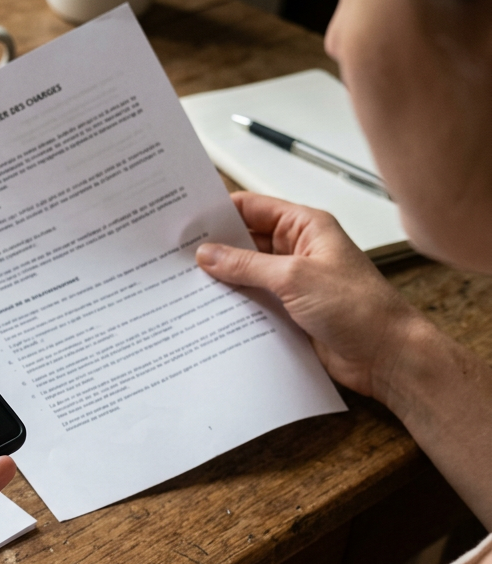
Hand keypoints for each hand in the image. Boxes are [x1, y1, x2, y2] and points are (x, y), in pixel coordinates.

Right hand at [196, 192, 429, 399]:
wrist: (386, 356)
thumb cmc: (360, 308)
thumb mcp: (295, 278)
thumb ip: (247, 265)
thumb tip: (209, 254)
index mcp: (306, 227)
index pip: (252, 208)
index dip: (219, 212)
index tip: (186, 222)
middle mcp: (297, 250)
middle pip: (244, 241)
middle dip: (214, 248)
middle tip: (176, 255)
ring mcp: (292, 282)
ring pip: (245, 274)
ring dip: (221, 280)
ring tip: (185, 284)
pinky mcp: (288, 310)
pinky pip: (252, 301)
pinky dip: (232, 305)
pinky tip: (208, 310)